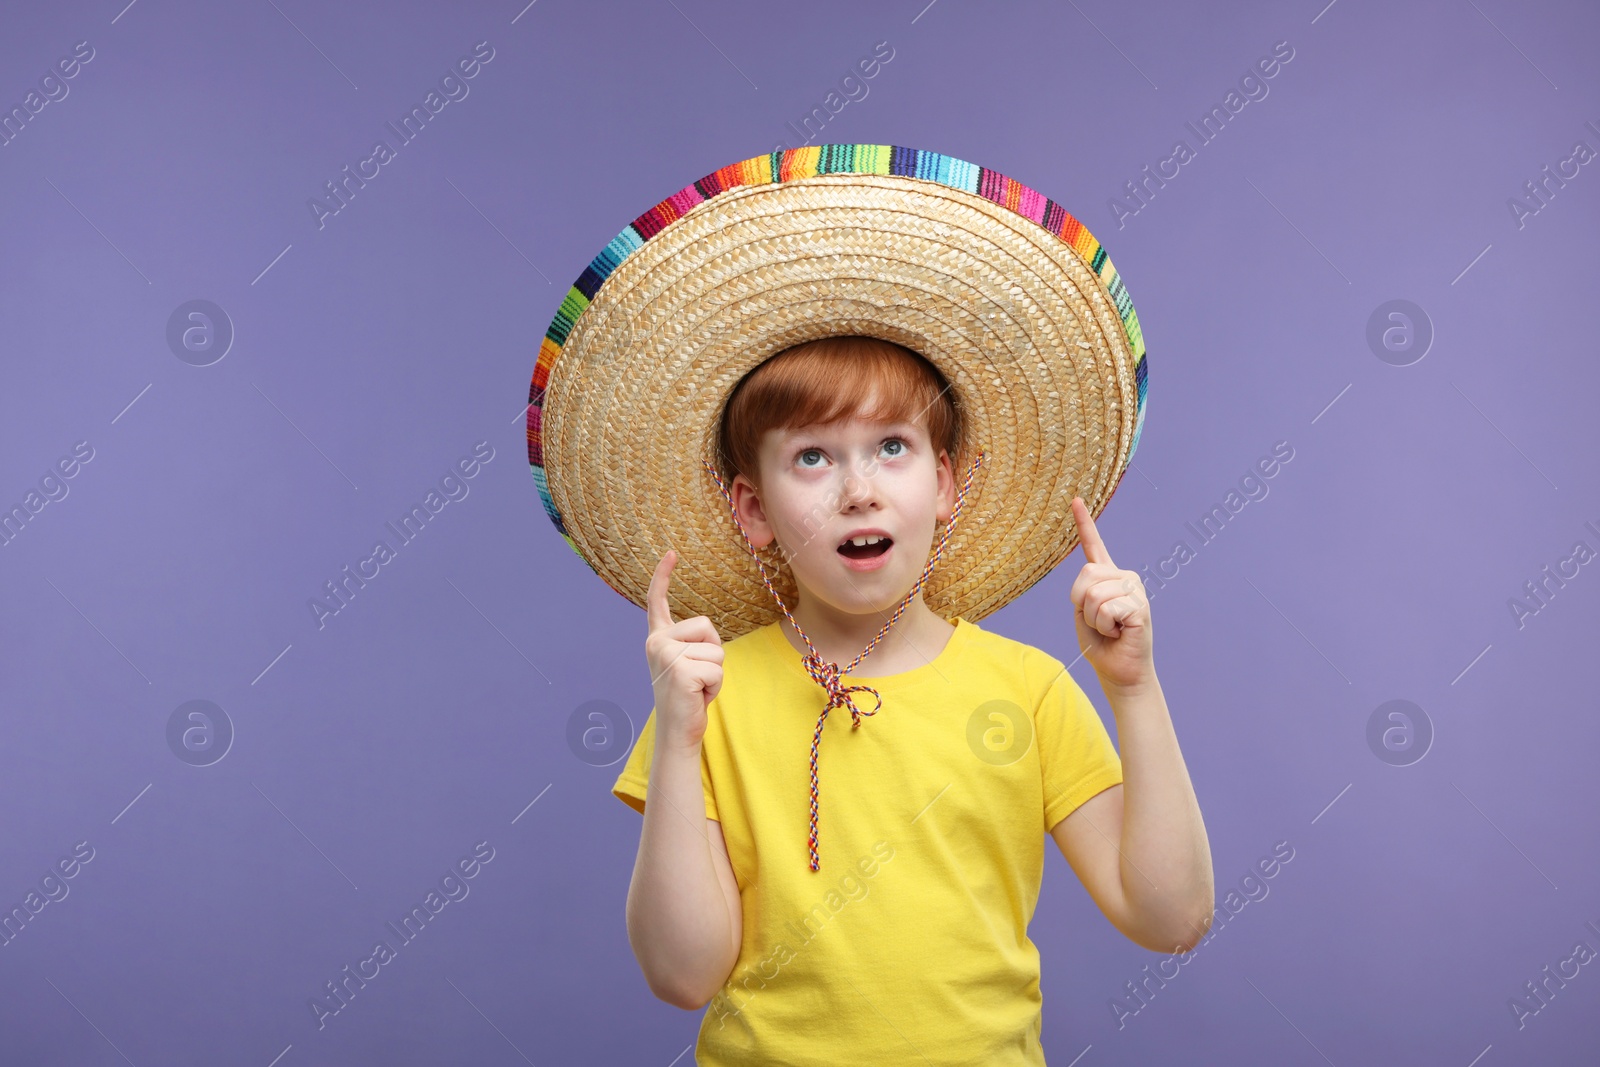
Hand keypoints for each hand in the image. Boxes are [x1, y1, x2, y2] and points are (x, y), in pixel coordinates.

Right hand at [645, 549, 724, 747]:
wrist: (678, 730)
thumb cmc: (688, 695)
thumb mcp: (687, 662)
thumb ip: (690, 643)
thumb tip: (704, 628)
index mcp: (657, 638)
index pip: (657, 601)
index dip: (663, 576)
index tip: (671, 553)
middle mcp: (656, 643)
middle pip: (707, 626)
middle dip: (713, 651)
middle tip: (697, 676)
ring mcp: (666, 656)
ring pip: (716, 649)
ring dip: (715, 672)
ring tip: (697, 687)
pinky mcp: (680, 671)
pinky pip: (717, 668)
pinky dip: (715, 685)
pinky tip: (699, 695)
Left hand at [1068, 497, 1154, 690]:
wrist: (1119, 672)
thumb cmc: (1101, 645)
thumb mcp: (1083, 614)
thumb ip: (1084, 592)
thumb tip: (1092, 577)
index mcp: (1107, 577)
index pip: (1093, 546)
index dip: (1084, 523)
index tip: (1075, 500)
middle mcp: (1124, 577)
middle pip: (1086, 575)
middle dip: (1082, 604)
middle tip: (1099, 622)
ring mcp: (1135, 590)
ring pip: (1094, 595)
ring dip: (1094, 619)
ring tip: (1111, 628)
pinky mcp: (1140, 606)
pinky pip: (1108, 609)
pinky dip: (1105, 625)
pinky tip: (1120, 632)